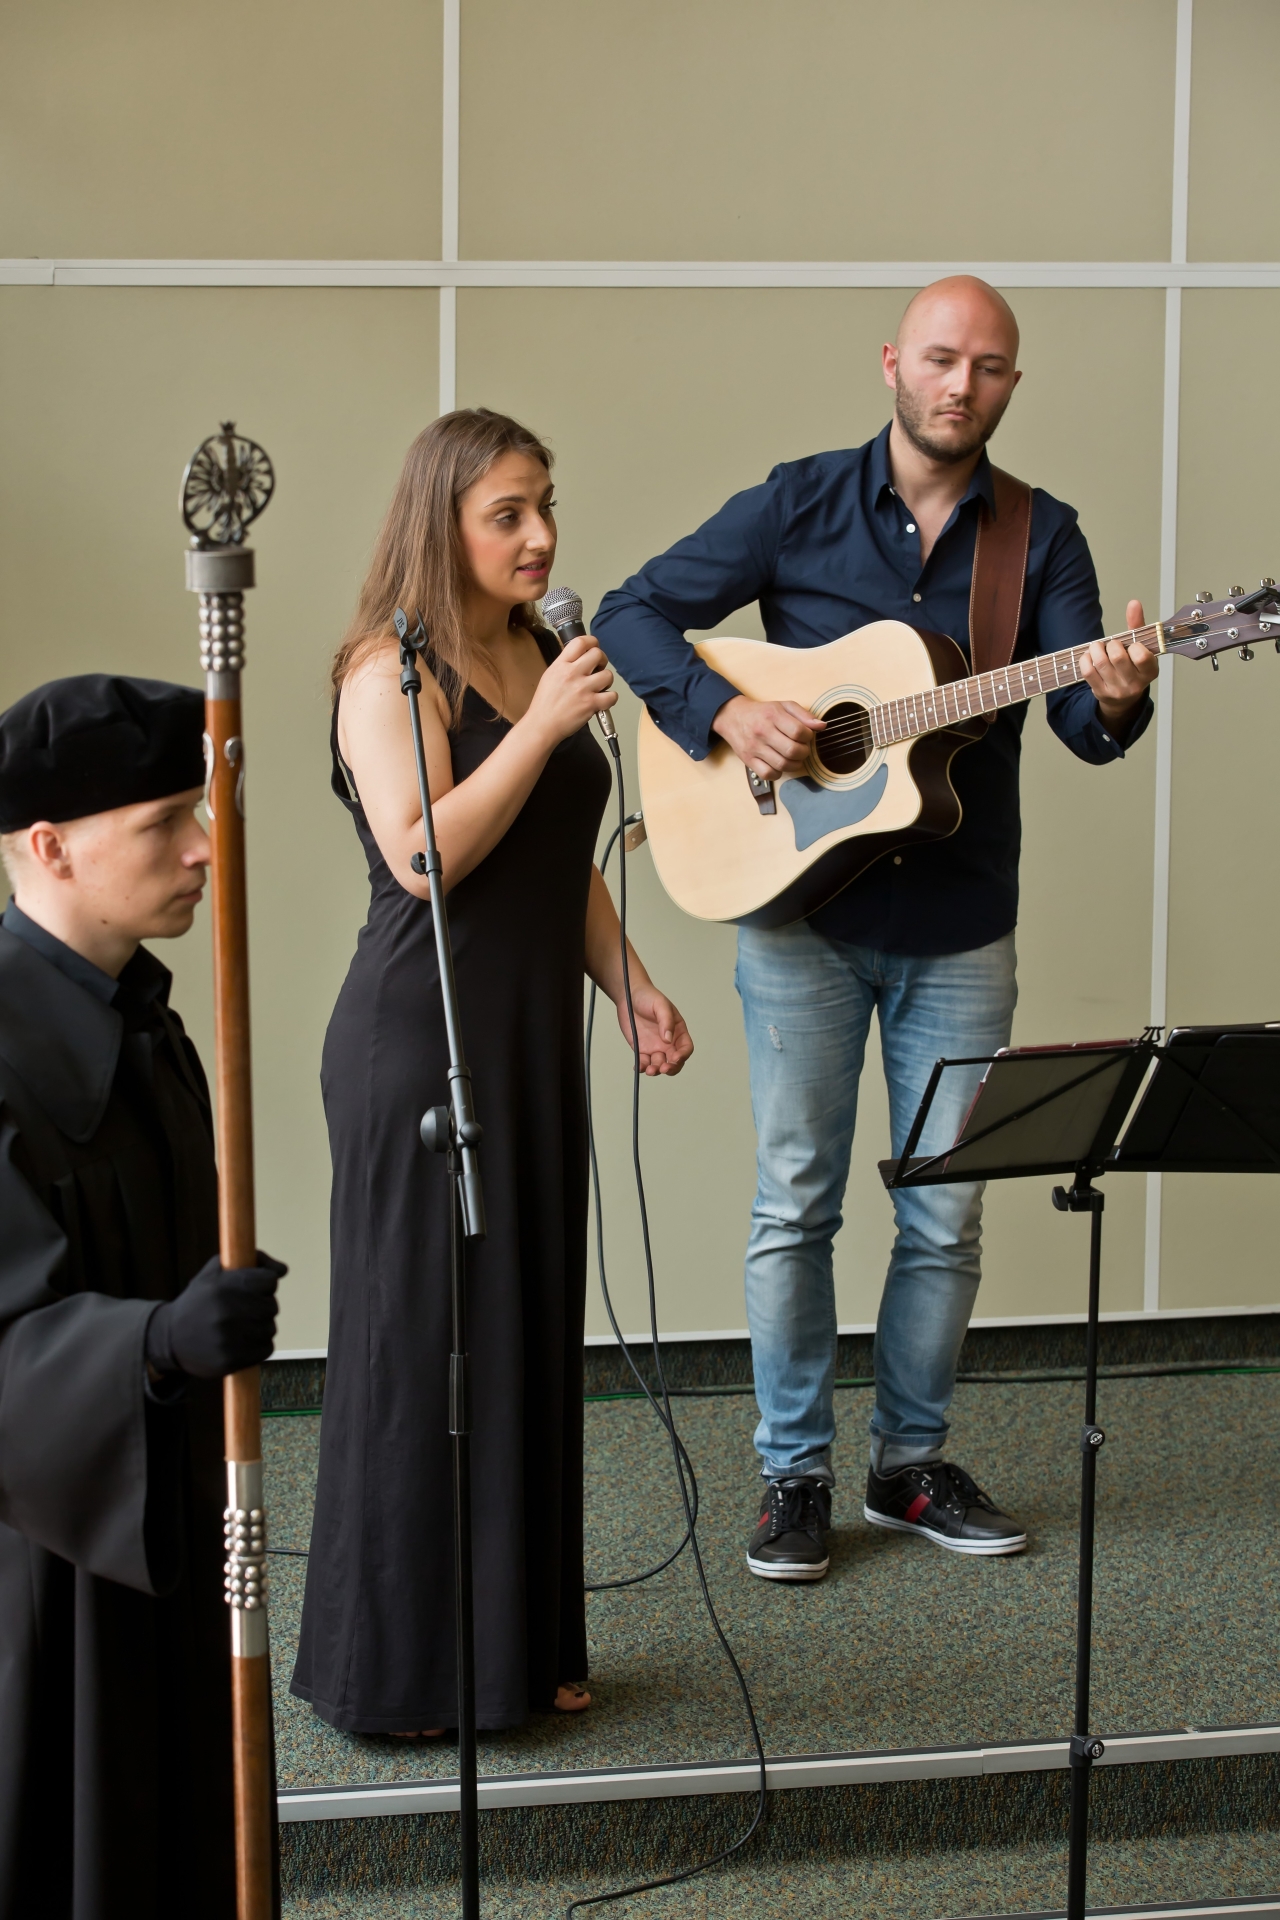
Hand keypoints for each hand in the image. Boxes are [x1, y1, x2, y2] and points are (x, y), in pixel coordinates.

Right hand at [145, 1252, 285, 1378]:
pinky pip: (266, 1349)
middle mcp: (227, 1311)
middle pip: (272, 1306)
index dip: (264, 1284)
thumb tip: (282, 1270)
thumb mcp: (215, 1271)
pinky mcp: (231, 1360)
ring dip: (260, 1327)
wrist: (169, 1337)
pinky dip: (258, 1346)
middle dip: (262, 1306)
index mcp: (223, 1286)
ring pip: (270, 1328)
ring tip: (240, 1326)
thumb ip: (252, 1262)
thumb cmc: (199, 1301)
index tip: (253, 1289)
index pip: (270, 1280)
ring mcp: (229, 1338)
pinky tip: (242, 1341)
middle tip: (244, 1309)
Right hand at [524, 634, 616, 746]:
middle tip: (598, 670)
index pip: (580, 642)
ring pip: (608, 675)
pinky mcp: (591, 704)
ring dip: (606, 681)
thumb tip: (581, 658)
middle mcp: (572, 673)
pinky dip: (610, 699)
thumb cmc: (545, 704)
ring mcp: (583, 689)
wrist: (542, 725)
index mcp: (560, 665)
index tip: (594, 647)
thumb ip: (565, 665)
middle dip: (602, 661)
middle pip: (597, 654)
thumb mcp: (550, 676)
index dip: (591, 642)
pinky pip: (612, 696)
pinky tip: (602, 701)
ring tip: (599, 688)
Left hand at [615, 980, 693, 1076]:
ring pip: (660, 1065)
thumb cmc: (648, 996)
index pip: (686, 1047)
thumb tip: (668, 1039)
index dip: (683, 1055)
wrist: (629, 995)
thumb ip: (666, 1021)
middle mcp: (668, 1042)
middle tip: (663, 1068)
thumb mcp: (660, 1005)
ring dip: (656, 1070)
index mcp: (678, 1031)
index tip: (675, 1058)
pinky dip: (643, 1068)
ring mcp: (655, 1047)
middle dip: (671, 1068)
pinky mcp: (641, 1049)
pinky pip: (644, 1063)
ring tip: (650, 1070)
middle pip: (675, 1061)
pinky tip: (639, 1067)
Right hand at [711, 695, 824, 779]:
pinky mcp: (748, 760)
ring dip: (795, 764)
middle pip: (792, 750)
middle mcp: (762, 732)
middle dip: (804, 752)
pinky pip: (768, 774)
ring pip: (782, 764)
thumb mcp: (783, 706)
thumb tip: (822, 726)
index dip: (808, 736)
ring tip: (794, 758)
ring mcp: (754, 748)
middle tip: (802, 749)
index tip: (807, 736)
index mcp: (773, 715)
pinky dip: (778, 773)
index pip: (799, 731)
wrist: (733, 717)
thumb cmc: (762, 712)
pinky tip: (780, 765)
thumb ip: (804, 715)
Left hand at [1079, 598, 1158, 732]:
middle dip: (1112, 644)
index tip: (1132, 645)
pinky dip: (1086, 659)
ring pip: (1101, 663)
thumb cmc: (1133, 668)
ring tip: (1098, 647)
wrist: (1123, 699)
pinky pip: (1088, 671)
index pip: (1142, 657)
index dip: (1134, 647)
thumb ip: (1138, 626)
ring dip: (1096, 649)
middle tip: (1112, 645)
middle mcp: (1134, 684)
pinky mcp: (1100, 693)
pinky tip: (1090, 656)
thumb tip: (1134, 603)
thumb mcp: (1141, 648)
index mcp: (1149, 671)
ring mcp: (1117, 690)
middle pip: (1118, 657)